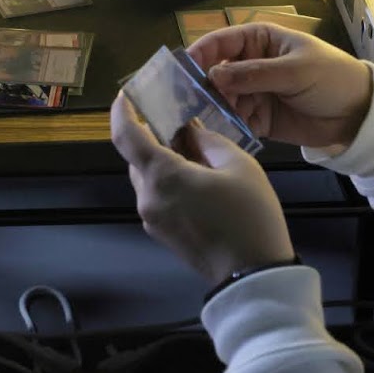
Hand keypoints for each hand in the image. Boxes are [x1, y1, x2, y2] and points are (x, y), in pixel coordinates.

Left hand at [111, 93, 294, 285]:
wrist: (252, 277)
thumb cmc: (250, 217)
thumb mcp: (239, 167)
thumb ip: (208, 142)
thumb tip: (190, 131)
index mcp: (162, 177)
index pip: (125, 136)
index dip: (121, 111)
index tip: (125, 95)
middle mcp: (148, 197)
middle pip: (137, 158)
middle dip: (154, 137)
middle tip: (181, 123)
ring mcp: (152, 219)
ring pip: (147, 178)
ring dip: (163, 160)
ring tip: (197, 151)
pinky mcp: (161, 234)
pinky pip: (157, 197)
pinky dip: (168, 181)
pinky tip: (197, 179)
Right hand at [187, 23, 373, 152]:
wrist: (359, 115)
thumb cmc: (332, 79)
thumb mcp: (295, 71)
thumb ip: (254, 73)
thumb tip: (213, 75)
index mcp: (259, 40)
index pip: (221, 42)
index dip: (200, 54)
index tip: (183, 71)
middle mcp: (250, 64)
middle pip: (215, 73)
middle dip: (202, 87)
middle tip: (189, 104)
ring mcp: (253, 92)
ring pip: (221, 99)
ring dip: (212, 109)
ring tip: (203, 122)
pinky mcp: (258, 119)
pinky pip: (234, 121)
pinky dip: (226, 127)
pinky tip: (219, 134)